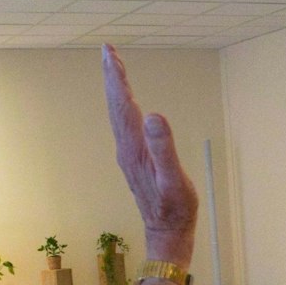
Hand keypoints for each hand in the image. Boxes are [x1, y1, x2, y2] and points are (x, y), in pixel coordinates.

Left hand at [102, 45, 197, 256]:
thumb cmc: (176, 208)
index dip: (117, 78)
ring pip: (117, 115)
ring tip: (114, 69)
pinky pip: (124, 125)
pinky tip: (126, 103)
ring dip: (115, 90)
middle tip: (108, 50)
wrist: (167, 234)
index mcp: (134, 148)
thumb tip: (153, 115)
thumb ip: (164, 147)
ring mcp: (128, 154)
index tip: (111, 54)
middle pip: (115, 106)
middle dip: (112, 77)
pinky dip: (122, 106)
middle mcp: (126, 148)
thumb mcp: (174, 179)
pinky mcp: (134, 160)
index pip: (123, 105)